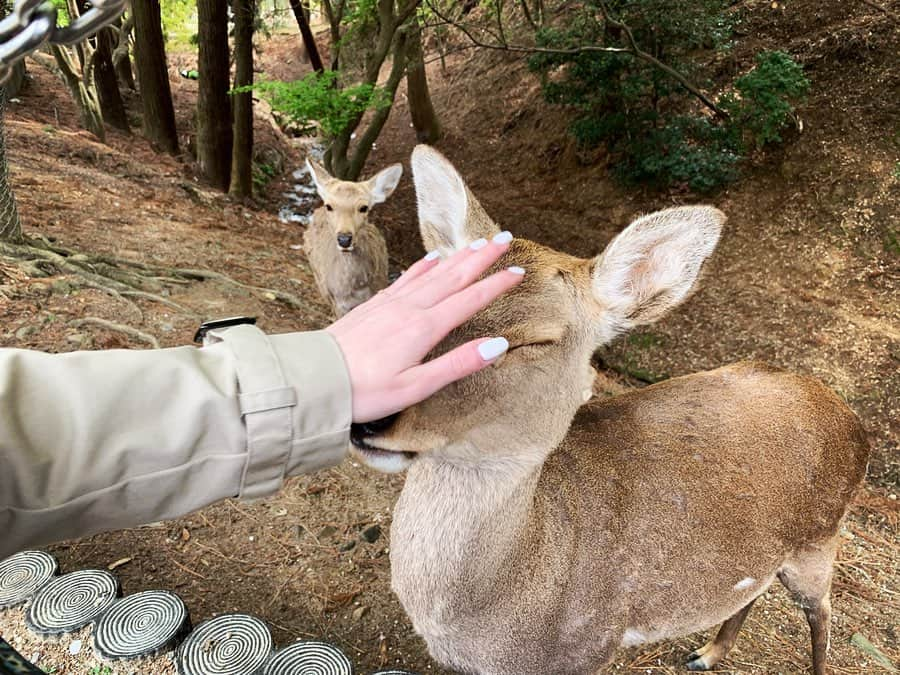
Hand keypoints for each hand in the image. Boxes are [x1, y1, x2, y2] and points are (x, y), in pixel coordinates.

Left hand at [326, 232, 523, 421]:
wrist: (316, 379)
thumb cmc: (365, 391)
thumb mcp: (416, 387)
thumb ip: (458, 364)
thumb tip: (498, 345)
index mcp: (423, 328)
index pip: (470, 299)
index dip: (496, 284)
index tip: (518, 270)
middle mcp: (409, 308)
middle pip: (453, 276)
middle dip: (482, 257)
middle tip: (505, 237)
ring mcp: (390, 303)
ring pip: (431, 272)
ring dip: (457, 256)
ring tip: (476, 243)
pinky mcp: (373, 305)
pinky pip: (406, 278)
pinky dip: (423, 265)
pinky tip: (431, 258)